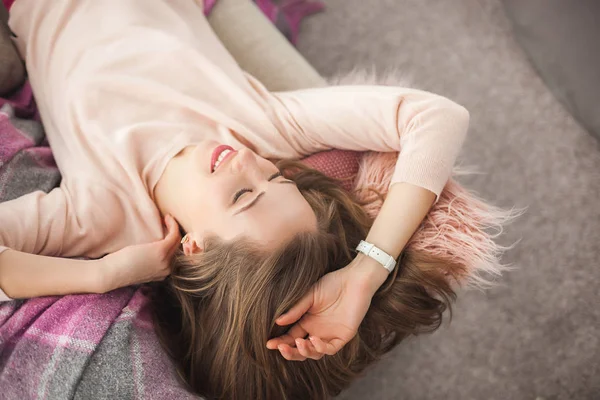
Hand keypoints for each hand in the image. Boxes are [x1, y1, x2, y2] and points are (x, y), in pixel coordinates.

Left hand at [98, 214, 181, 291]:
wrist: (111, 274)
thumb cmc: (119, 268)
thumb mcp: (138, 266)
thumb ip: (148, 260)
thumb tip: (149, 249)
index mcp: (163, 272)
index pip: (174, 254)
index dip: (171, 240)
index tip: (164, 229)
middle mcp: (167, 268)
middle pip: (177, 247)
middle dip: (174, 232)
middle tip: (167, 221)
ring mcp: (165, 261)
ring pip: (177, 240)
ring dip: (174, 226)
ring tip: (167, 218)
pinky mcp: (160, 251)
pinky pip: (173, 235)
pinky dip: (172, 225)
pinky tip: (167, 218)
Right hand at [265, 254, 387, 360]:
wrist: (354, 280)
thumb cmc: (331, 284)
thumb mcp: (309, 295)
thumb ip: (295, 310)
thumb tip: (277, 322)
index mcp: (307, 322)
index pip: (291, 337)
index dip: (280, 342)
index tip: (269, 344)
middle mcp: (317, 331)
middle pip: (301, 350)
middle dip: (290, 352)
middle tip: (281, 348)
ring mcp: (329, 335)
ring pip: (314, 353)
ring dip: (305, 351)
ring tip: (299, 342)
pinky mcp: (343, 336)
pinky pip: (330, 349)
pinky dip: (321, 348)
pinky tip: (313, 340)